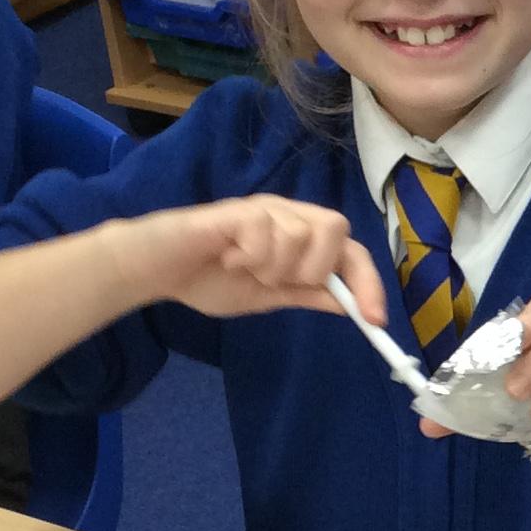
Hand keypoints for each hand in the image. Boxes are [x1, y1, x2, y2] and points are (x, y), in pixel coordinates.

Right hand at [107, 196, 389, 324]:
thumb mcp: (268, 296)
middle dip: (314, 268)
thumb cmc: (209, 277)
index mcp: (301, 236)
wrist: (156, 270)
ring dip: (273, 266)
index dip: (368, 283)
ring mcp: (263, 209)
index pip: (351, 252)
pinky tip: (226, 256)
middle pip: (337, 229)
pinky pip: (264, 233)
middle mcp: (288, 215)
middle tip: (276, 281)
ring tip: (242, 267)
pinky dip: (248, 256)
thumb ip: (308, 294)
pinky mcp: (236, 210)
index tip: (374, 320)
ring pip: (300, 235)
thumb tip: (353, 305)